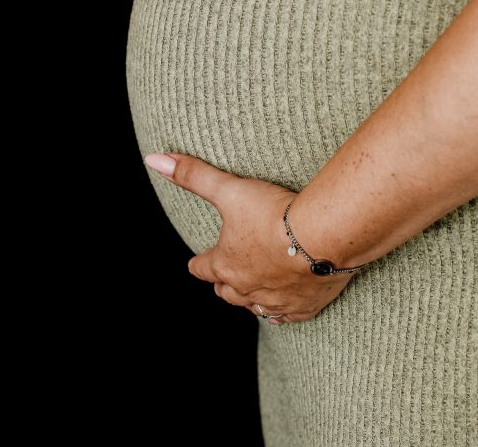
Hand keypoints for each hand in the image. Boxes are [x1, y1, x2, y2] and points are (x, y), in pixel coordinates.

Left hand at [144, 152, 352, 323]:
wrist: (324, 236)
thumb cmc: (273, 213)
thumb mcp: (228, 189)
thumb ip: (192, 175)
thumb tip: (153, 160)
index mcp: (225, 265)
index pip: (202, 268)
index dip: (198, 263)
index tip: (196, 262)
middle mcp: (246, 289)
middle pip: (226, 292)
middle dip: (223, 283)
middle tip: (224, 277)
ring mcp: (275, 301)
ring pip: (254, 307)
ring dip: (250, 299)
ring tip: (250, 293)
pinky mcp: (304, 307)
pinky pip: (286, 317)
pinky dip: (281, 313)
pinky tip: (281, 311)